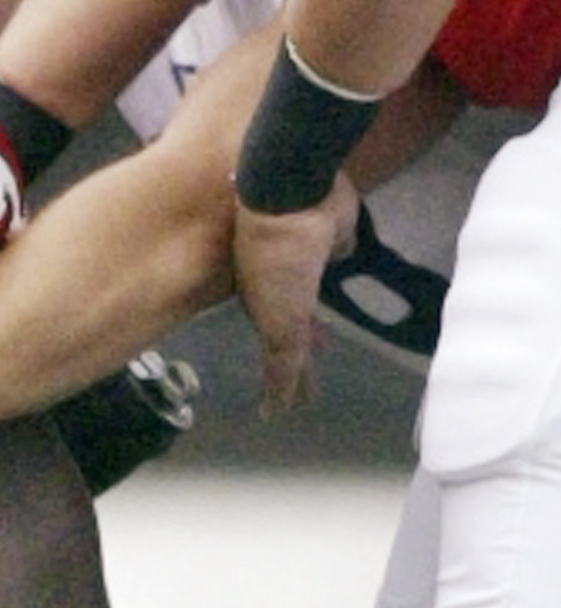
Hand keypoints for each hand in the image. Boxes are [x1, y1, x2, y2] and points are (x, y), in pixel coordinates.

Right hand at [234, 174, 357, 417]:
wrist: (288, 197)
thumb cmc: (277, 262)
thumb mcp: (280, 326)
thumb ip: (283, 366)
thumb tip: (276, 410)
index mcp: (266, 310)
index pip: (279, 355)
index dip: (286, 382)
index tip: (294, 405)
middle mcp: (281, 289)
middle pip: (295, 330)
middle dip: (301, 355)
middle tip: (313, 377)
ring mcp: (304, 262)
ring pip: (311, 300)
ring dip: (315, 322)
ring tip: (325, 341)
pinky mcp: (331, 236)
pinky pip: (335, 261)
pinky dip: (336, 276)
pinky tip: (341, 280)